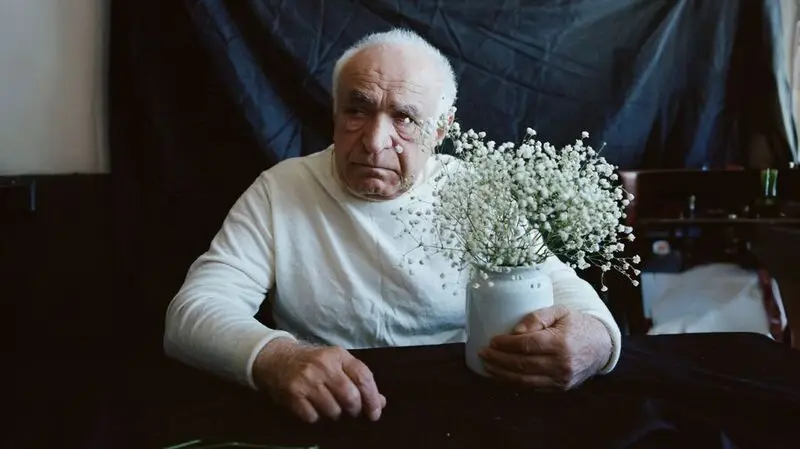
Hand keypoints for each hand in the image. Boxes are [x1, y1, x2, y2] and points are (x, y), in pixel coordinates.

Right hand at [253, 338, 386, 422]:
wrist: (276, 358)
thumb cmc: (313, 362)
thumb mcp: (337, 363)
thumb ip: (358, 380)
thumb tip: (380, 402)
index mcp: (338, 355)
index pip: (363, 377)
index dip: (372, 397)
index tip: (375, 412)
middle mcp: (323, 366)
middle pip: (350, 396)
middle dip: (354, 409)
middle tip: (351, 411)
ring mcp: (306, 380)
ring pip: (333, 410)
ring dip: (334, 413)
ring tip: (328, 405)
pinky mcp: (293, 394)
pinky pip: (313, 417)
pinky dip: (315, 416)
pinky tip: (312, 406)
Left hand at [478, 305, 611, 390]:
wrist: (600, 345)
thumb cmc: (577, 325)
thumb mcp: (560, 311)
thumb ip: (537, 317)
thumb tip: (515, 331)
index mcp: (561, 343)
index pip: (527, 345)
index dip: (506, 345)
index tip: (492, 341)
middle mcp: (561, 364)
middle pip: (522, 364)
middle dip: (498, 360)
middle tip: (483, 353)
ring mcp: (560, 379)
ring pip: (524, 381)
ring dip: (501, 374)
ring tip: (487, 365)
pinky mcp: (559, 388)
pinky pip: (532, 388)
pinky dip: (513, 384)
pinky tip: (501, 376)